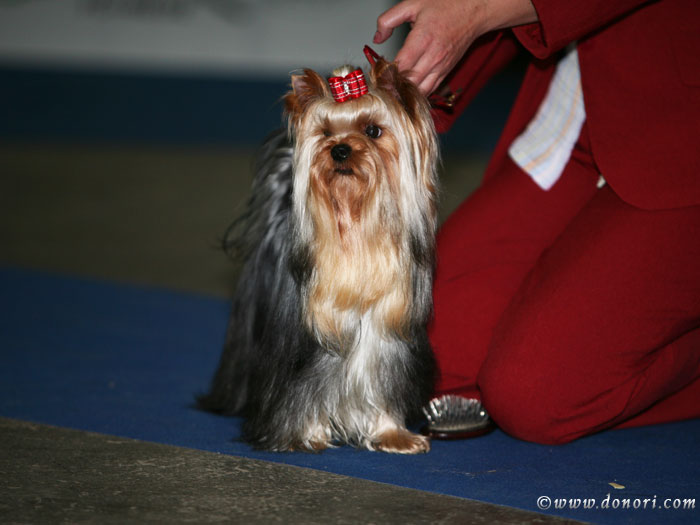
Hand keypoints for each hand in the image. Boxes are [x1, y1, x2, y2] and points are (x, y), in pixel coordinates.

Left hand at [374, 0, 537, 94]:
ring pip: (420, 90)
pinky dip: (418, 94)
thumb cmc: (446, 6)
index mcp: (423, 38)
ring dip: (405, 94)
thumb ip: (389, 20)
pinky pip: (430, 89)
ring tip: (392, 94)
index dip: (386, 73)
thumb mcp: (413, 4)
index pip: (401, 65)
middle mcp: (433, 56)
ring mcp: (441, 66)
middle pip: (409, 82)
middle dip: (393, 87)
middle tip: (380, 88)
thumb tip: (377, 38)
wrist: (474, 11)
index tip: (376, 74)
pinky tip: (407, 94)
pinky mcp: (446, 71)